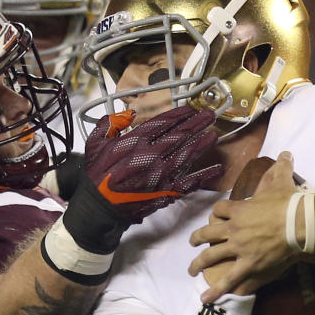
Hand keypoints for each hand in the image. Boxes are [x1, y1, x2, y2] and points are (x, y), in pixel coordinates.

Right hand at [83, 106, 222, 222]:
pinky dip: (205, 176)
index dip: (181, 114)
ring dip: (203, 144)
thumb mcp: (96, 143)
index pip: (164, 122)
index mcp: (136, 141)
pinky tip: (217, 169)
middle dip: (197, 123)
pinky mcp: (166, 192)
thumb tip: (125, 113)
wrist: (100, 206)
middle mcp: (152, 155)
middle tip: (210, 115)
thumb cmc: (97, 176)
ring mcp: (161, 174)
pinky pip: (190, 182)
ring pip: (188, 155)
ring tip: (214, 135)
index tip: (192, 108)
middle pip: (181, 135)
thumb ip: (110, 124)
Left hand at [189, 152, 300, 301]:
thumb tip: (286, 153)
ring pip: (212, 256)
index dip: (215, 214)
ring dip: (199, 264)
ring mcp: (238, 247)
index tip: (214, 218)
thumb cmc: (290, 202)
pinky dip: (216, 290)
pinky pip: (229, 279)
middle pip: (208, 233)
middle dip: (198, 239)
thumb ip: (282, 168)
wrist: (298, 222)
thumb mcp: (283, 181)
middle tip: (192, 243)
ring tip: (192, 270)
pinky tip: (205, 299)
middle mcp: (233, 229)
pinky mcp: (247, 264)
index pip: (219, 210)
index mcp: (239, 209)